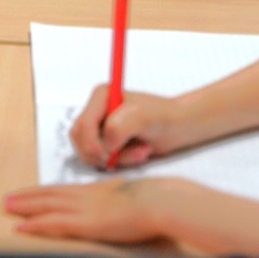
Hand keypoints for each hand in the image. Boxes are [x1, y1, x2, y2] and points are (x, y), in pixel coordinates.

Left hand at [5, 177, 180, 244]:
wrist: (161, 201)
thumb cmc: (157, 200)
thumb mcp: (135, 197)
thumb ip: (123, 201)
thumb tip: (121, 208)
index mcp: (97, 190)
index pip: (63, 189)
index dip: (44, 191)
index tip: (30, 192)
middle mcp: (86, 196)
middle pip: (50, 195)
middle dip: (28, 197)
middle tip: (8, 198)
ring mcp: (84, 209)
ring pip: (46, 206)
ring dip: (25, 207)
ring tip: (7, 206)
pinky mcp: (86, 223)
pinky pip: (53, 224)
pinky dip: (35, 225)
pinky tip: (20, 226)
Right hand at [69, 84, 184, 169]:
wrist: (178, 128)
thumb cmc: (162, 116)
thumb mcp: (141, 116)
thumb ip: (118, 128)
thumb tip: (104, 146)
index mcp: (100, 97)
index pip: (82, 124)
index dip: (90, 143)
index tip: (106, 156)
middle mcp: (97, 111)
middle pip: (80, 140)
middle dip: (101, 153)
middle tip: (122, 157)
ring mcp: (101, 128)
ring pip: (90, 153)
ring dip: (116, 159)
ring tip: (140, 152)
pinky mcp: (108, 144)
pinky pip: (103, 160)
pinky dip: (121, 162)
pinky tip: (139, 154)